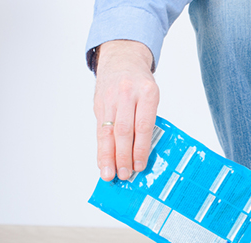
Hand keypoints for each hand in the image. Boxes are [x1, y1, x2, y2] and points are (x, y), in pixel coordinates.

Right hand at [93, 40, 159, 181]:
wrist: (122, 59)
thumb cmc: (140, 83)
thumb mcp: (151, 96)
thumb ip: (147, 120)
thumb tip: (143, 153)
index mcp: (148, 92)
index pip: (143, 125)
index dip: (141, 148)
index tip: (140, 166)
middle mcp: (127, 94)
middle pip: (124, 130)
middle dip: (123, 156)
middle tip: (125, 174)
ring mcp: (110, 98)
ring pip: (108, 131)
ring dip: (108, 156)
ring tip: (110, 174)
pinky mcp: (99, 103)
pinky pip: (100, 129)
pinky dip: (101, 148)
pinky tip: (102, 161)